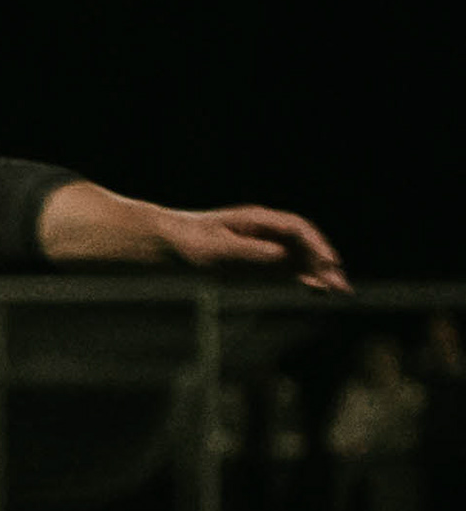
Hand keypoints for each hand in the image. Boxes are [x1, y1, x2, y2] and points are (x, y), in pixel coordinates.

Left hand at [159, 205, 347, 293]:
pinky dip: (303, 279)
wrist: (169, 243)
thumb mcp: (215, 249)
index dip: (315, 245)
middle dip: (324, 262)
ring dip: (319, 273)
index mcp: (257, 219)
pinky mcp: (259, 261)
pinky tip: (317, 291)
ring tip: (339, 291)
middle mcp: (266, 230)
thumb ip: (249, 251)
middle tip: (340, 285)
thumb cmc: (189, 242)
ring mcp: (264, 244)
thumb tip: (281, 255)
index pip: (296, 229)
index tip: (328, 262)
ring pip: (300, 258)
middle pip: (304, 244)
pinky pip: (287, 270)